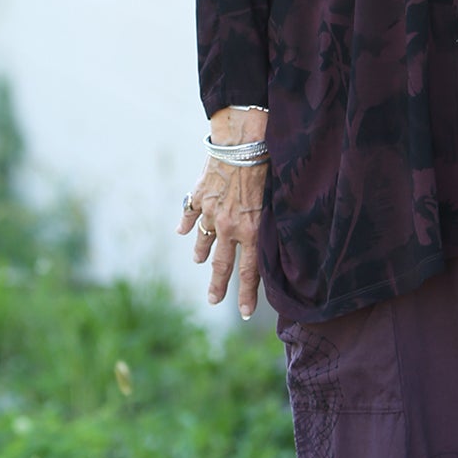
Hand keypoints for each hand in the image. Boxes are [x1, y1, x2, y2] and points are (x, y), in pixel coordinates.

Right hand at [177, 111, 268, 318]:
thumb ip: (270, 223)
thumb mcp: (276, 201)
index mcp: (252, 231)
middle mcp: (229, 227)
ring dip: (201, 252)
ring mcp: (211, 212)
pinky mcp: (199, 195)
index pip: (250, 271)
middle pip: (222, 264)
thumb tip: (271, 240)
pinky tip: (181, 232)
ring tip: (198, 261)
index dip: (247, 295)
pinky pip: (189, 214)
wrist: (242, 142)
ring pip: (204, 240)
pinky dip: (185, 224)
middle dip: (218, 286)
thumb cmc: (267, 167)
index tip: (247, 314)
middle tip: (213, 301)